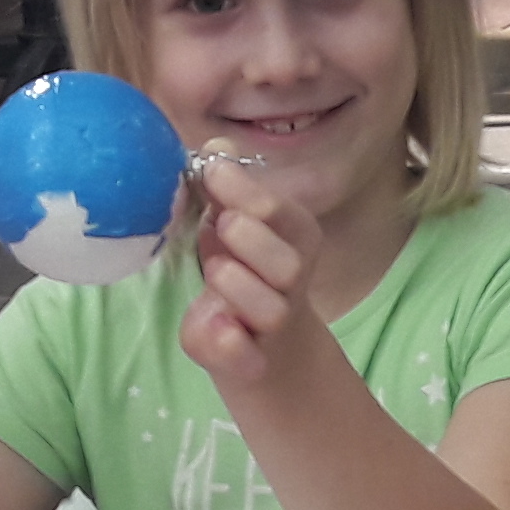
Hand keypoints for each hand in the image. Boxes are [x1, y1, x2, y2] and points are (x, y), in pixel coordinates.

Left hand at [177, 162, 340, 398]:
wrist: (267, 352)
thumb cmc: (244, 274)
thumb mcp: (236, 226)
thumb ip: (226, 190)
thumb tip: (215, 146)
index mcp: (296, 240)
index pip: (283, 212)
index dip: (247, 191)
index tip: (213, 172)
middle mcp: (293, 283)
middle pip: (289, 263)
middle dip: (252, 238)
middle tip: (223, 225)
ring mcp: (273, 326)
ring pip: (270, 310)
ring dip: (237, 287)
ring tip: (215, 273)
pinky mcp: (250, 364)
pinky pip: (244, 357)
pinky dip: (227, 343)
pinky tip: (214, 324)